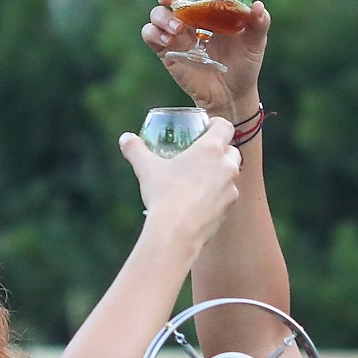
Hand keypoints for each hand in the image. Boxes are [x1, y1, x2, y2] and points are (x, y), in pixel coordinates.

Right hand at [120, 114, 244, 243]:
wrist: (176, 232)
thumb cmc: (163, 195)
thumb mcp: (146, 169)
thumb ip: (135, 150)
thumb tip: (125, 139)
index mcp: (210, 149)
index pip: (224, 127)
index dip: (217, 124)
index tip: (208, 127)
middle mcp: (226, 166)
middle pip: (232, 150)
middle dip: (222, 150)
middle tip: (204, 155)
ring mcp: (230, 189)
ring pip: (231, 175)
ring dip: (220, 174)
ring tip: (201, 180)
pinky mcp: (229, 208)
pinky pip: (226, 196)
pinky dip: (218, 195)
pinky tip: (200, 201)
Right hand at [142, 0, 270, 117]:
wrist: (232, 94)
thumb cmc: (245, 64)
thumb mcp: (255, 42)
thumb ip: (258, 23)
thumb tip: (257, 7)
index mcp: (209, 6)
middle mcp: (190, 15)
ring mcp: (176, 33)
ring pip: (156, 13)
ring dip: (162, 16)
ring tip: (177, 28)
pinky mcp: (166, 51)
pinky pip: (150, 35)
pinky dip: (154, 33)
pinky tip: (168, 39)